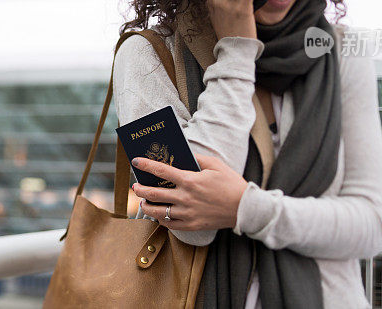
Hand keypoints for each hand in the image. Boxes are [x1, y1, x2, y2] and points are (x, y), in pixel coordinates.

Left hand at [131, 155, 248, 230]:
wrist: (245, 208)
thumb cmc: (231, 184)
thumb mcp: (216, 165)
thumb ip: (198, 158)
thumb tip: (184, 155)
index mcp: (190, 181)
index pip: (161, 171)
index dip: (146, 165)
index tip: (136, 161)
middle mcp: (185, 198)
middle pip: (154, 194)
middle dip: (140, 189)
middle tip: (136, 186)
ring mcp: (187, 214)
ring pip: (158, 212)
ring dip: (147, 206)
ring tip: (144, 201)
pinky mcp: (192, 225)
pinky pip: (170, 225)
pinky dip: (161, 220)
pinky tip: (158, 215)